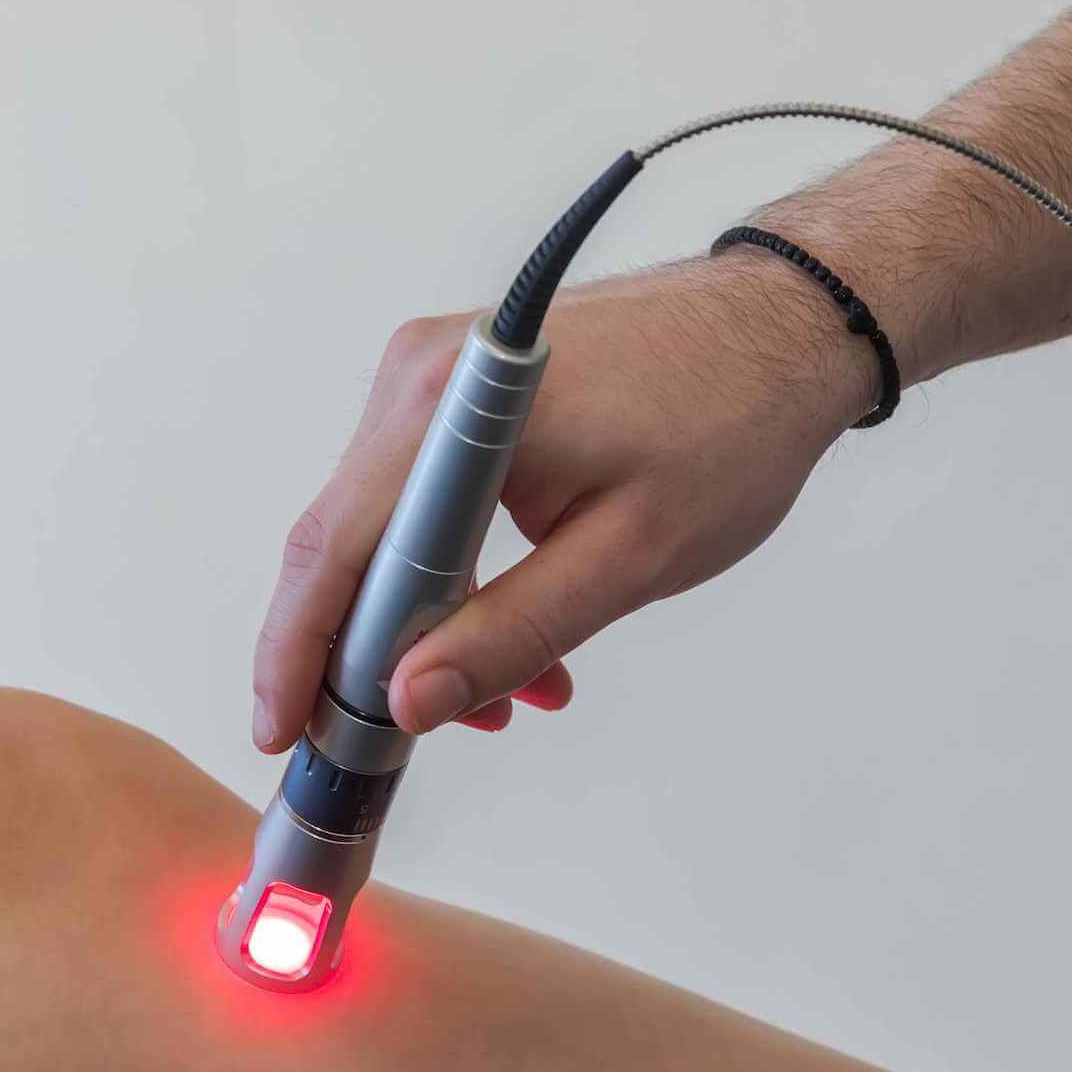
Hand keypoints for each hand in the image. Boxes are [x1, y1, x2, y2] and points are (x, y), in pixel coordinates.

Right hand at [252, 253, 875, 748]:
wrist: (785, 327)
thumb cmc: (731, 424)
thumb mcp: (629, 559)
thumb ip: (513, 634)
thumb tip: (411, 700)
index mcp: (449, 411)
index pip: (334, 552)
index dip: (297, 655)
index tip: (286, 734)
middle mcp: (417, 379)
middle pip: (348, 548)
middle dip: (377, 659)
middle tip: (413, 744)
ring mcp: (432, 380)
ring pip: (389, 535)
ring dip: (433, 627)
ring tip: (516, 698)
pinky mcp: (457, 393)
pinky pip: (425, 504)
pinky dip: (458, 577)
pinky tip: (524, 636)